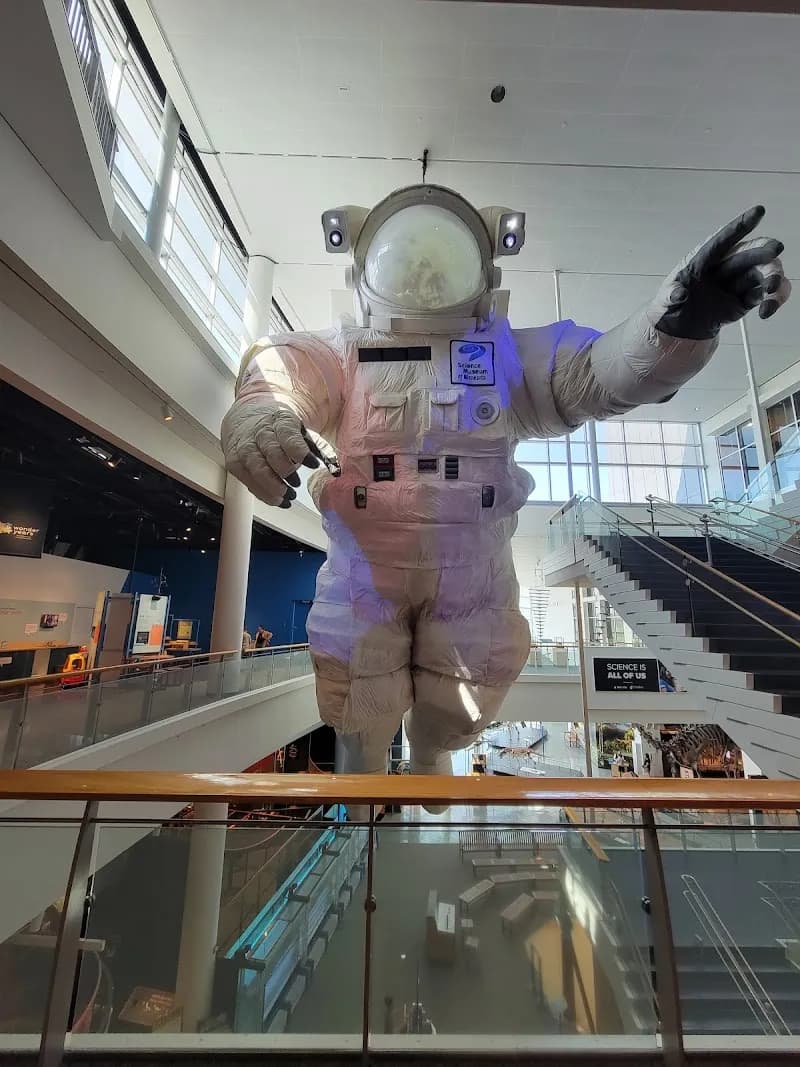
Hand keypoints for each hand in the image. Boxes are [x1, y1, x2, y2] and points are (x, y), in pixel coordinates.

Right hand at [221, 401, 320, 507]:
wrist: (245, 420)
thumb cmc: (278, 429)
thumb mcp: (300, 431)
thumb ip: (319, 449)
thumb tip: (336, 470)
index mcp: (279, 421)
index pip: (288, 436)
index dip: (300, 451)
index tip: (312, 465)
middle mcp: (259, 433)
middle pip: (271, 453)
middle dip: (285, 471)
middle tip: (296, 484)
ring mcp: (245, 448)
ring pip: (257, 470)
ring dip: (273, 487)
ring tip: (288, 497)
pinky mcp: (235, 462)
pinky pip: (249, 481)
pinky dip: (263, 494)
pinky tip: (277, 500)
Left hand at [654, 205, 790, 339]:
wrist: (681, 328)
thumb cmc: (672, 305)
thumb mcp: (665, 300)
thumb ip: (671, 295)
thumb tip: (679, 293)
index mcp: (704, 260)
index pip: (723, 240)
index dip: (740, 225)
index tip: (759, 211)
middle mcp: (725, 266)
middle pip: (750, 253)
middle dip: (764, 250)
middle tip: (775, 250)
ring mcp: (738, 282)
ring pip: (764, 272)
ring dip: (773, 277)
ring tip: (772, 289)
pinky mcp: (747, 299)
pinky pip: (766, 295)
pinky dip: (773, 300)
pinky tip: (767, 310)